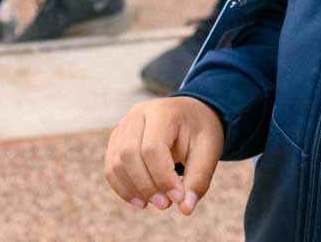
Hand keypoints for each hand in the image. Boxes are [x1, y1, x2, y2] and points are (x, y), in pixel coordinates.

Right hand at [103, 97, 222, 215]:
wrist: (190, 115)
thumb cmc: (200, 132)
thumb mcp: (209, 150)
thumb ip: (199, 178)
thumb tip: (185, 209)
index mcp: (163, 111)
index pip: (152, 147)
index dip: (162, 177)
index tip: (178, 198)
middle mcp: (138, 115)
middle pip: (129, 154)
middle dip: (146, 186)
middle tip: (166, 204)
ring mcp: (123, 126)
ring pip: (116, 163)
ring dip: (133, 190)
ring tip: (158, 203)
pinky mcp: (117, 141)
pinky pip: (111, 168)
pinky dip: (123, 189)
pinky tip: (141, 201)